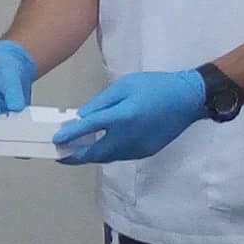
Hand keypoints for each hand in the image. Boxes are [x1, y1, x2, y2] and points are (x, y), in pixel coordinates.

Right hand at [0, 40, 36, 127]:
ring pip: (7, 129)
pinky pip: (16, 125)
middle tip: (24, 129)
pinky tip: (32, 124)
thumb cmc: (5, 66)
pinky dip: (23, 125)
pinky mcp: (9, 114)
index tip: (15, 129)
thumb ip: (12, 93)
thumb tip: (15, 108)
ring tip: (29, 126)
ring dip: (18, 129)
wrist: (13, 62)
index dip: (3, 126)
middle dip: (11, 130)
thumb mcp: (10, 77)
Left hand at [54, 70, 206, 164]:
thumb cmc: (154, 87)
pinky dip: (106, 153)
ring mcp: (139, 148)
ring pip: (108, 157)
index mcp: (123, 117)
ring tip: (74, 151)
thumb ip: (101, 102)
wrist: (188, 99)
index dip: (70, 135)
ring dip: (90, 156)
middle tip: (59, 154)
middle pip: (96, 152)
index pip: (90, 128)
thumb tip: (82, 116)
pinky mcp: (146, 152)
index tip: (55, 140)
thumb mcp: (124, 86)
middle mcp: (130, 137)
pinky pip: (120, 156)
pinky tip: (98, 146)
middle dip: (76, 156)